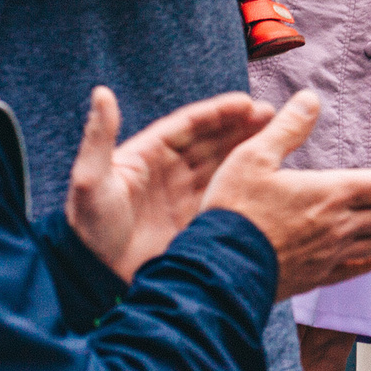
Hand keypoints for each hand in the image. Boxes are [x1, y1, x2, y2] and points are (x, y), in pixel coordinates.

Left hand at [67, 86, 272, 280]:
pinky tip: (268, 176)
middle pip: (213, 139)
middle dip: (242, 125)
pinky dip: (247, 181)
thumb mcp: (90, 179)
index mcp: (148, 154)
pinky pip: (227, 193)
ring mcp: (185, 194)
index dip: (219, 112)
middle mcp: (170, 170)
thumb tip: (101, 93)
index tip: (248, 102)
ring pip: (224, 162)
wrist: (97, 278)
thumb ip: (99, 136)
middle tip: (275, 115)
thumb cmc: (89, 227)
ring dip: (249, 148)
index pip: (190, 124)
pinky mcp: (196, 218)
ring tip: (280, 137)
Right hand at [199, 90, 370, 298]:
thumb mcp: (253, 156)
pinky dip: (368, 265)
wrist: (217, 268)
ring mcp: (328, 255)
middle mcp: (338, 225)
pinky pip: (350, 271)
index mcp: (330, 193)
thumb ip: (287, 128)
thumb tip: (309, 98)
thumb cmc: (233, 212)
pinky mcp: (312, 278)